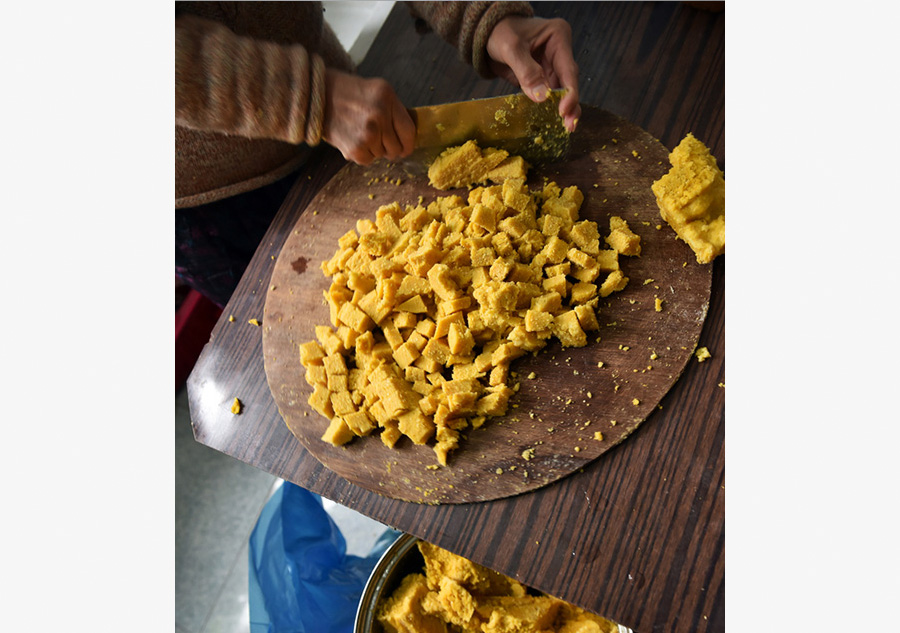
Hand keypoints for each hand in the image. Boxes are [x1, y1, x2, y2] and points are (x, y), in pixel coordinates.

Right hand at [322, 70, 415, 164]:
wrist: (317, 98)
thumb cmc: (349, 95)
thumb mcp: (377, 91)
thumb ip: (394, 111)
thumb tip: (408, 138)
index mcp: (387, 98)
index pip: (409, 131)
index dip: (408, 144)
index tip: (405, 148)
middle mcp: (380, 115)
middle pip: (396, 148)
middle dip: (389, 147)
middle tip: (376, 138)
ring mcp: (368, 133)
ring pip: (382, 155)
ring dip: (374, 149)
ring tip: (359, 132)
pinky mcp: (355, 148)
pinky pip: (368, 160)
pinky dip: (362, 154)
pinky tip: (352, 138)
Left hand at [486, 16, 580, 131]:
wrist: (487, 33)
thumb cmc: (499, 32)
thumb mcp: (511, 48)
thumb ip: (527, 72)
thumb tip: (542, 97)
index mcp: (558, 37)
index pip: (568, 69)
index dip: (569, 92)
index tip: (565, 111)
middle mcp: (559, 51)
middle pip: (568, 82)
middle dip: (570, 104)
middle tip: (570, 126)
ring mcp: (551, 65)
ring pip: (560, 91)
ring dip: (562, 109)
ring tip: (567, 128)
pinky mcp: (542, 76)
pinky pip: (547, 94)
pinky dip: (549, 108)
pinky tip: (553, 122)